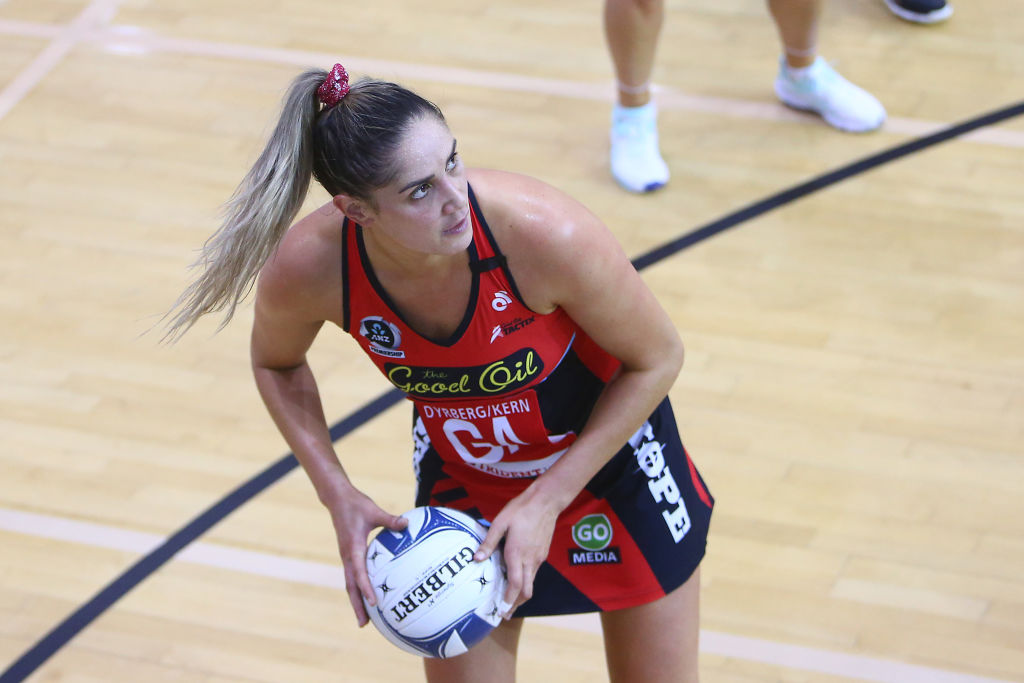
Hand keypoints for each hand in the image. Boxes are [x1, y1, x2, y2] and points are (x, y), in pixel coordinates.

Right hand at [326, 489, 407, 626]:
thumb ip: (390, 520)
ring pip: (350, 583)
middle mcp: (347, 556)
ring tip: (364, 620)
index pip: (359, 573)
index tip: (374, 603)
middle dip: (357, 605)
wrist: (337, 499)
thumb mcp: (374, 510)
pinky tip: (367, 596)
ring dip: (356, 601)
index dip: (366, 588)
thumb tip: (407, 524)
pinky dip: (358, 588)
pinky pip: (353, 576)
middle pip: (351, 586)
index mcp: (353, 547)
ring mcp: (346, 556)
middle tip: (364, 624)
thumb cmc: (356, 504)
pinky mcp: (348, 554)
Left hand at [473, 488, 560, 617]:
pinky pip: (534, 572)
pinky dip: (526, 582)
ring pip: (531, 583)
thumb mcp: (500, 523)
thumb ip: (489, 542)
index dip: (509, 601)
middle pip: (526, 591)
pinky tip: (517, 578)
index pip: (516, 585)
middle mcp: (530, 559)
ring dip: (521, 594)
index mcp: (517, 553)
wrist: (546, 501)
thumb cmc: (521, 509)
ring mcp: (539, 557)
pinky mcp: (543, 553)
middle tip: (505, 613)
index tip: (502, 612)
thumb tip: (476, 558)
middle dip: (515, 604)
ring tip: (509, 600)